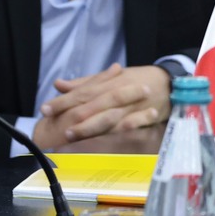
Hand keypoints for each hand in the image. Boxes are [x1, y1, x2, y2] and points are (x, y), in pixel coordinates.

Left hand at [33, 64, 170, 146]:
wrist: (169, 80)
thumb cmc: (135, 79)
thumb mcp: (110, 77)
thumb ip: (84, 83)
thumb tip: (58, 84)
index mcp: (106, 84)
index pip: (81, 93)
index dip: (63, 101)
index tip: (45, 110)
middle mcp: (117, 94)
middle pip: (92, 106)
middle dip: (73, 117)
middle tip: (55, 126)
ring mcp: (131, 106)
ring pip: (109, 117)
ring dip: (92, 126)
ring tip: (73, 135)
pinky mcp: (145, 116)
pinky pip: (132, 125)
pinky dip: (121, 130)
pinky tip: (108, 138)